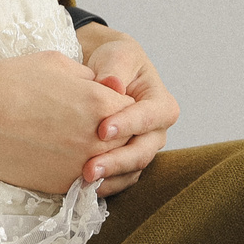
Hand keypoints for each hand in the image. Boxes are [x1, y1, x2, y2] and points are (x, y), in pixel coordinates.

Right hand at [0, 48, 135, 195]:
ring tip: (96, 147)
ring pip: (117, 168)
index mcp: (102, 103)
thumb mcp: (54, 62)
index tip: (110, 104)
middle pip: (131, 142)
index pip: (135, 110)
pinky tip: (78, 163)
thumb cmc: (8, 84)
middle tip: (108, 128)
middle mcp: (99, 139)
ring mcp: (82, 166)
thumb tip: (101, 86)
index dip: (124, 106)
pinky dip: (92, 175)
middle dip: (123, 134)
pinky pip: (93, 185)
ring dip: (111, 158)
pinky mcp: (64, 185)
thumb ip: (88, 75)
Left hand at [76, 27, 178, 197]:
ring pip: (131, 170)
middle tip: (89, 168)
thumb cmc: (114, 61)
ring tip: (83, 181)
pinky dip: (103, 184)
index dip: (128, 124)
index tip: (102, 130)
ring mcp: (142, 148)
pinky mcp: (126, 161)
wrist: (105, 73)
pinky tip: (81, 186)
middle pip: (142, 151)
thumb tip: (113, 84)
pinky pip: (120, 178)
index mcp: (161, 105)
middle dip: (116, 161)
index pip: (149, 117)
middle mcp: (156, 131)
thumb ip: (115, 69)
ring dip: (108, 178)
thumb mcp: (118, 56)